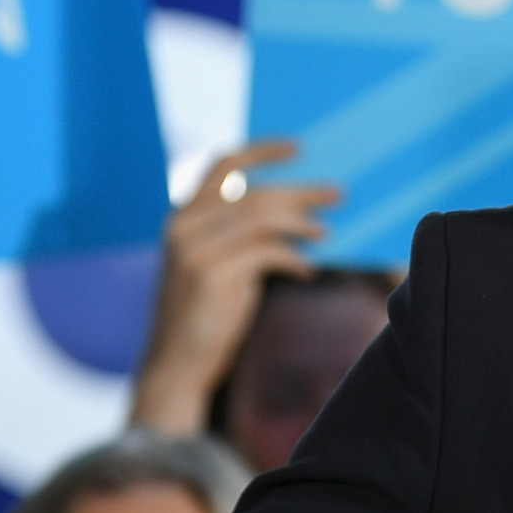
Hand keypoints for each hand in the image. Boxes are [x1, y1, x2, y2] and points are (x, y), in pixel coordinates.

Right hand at [130, 140, 338, 432]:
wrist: (176, 364)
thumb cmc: (205, 316)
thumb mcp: (220, 266)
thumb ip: (243, 237)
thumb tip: (297, 217)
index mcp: (183, 217)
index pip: (221, 165)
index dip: (261, 152)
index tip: (298, 148)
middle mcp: (183, 226)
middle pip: (254, 193)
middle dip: (300, 192)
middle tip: (337, 194)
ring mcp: (193, 249)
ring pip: (262, 218)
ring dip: (301, 223)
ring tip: (326, 232)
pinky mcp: (209, 274)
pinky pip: (265, 252)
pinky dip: (292, 257)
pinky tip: (307, 269)